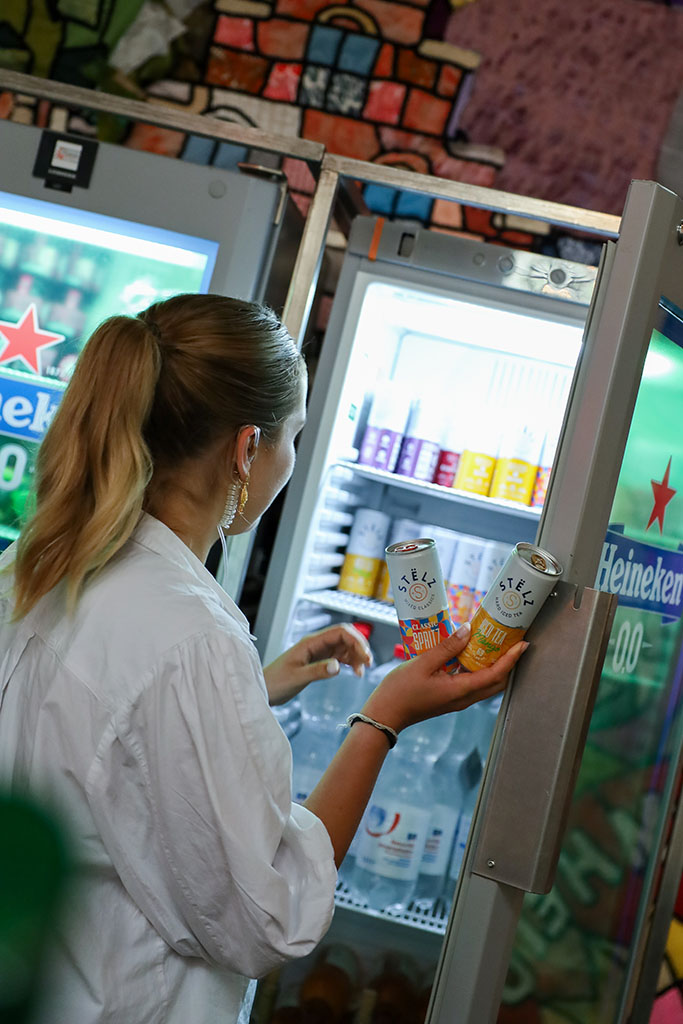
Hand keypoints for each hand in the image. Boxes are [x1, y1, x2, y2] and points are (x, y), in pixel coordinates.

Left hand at [263, 623, 372, 705]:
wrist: (265, 689)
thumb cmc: (276, 682)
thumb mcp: (297, 678)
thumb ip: (317, 671)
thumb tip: (337, 666)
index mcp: (310, 642)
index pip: (340, 632)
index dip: (356, 641)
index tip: (365, 657)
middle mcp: (316, 644)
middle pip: (345, 636)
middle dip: (359, 646)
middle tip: (368, 663)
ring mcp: (319, 651)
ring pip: (345, 646)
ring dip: (356, 655)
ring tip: (362, 671)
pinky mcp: (319, 661)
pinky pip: (340, 656)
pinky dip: (350, 662)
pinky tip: (355, 671)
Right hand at [361, 623, 527, 733]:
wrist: (385, 714)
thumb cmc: (400, 691)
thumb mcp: (422, 663)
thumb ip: (447, 647)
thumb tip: (468, 630)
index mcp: (460, 690)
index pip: (495, 675)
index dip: (511, 659)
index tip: (522, 644)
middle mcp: (464, 698)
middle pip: (497, 683)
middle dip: (509, 663)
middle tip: (512, 642)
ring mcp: (457, 700)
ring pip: (486, 685)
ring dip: (496, 666)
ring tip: (495, 645)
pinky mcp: (450, 698)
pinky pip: (473, 684)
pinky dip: (480, 669)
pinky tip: (471, 654)